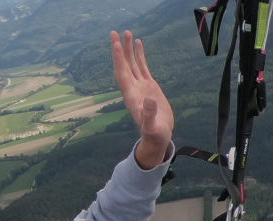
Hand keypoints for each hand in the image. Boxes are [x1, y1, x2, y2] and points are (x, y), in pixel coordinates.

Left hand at [111, 30, 173, 169]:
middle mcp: (132, 89)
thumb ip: (149, 114)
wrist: (159, 136)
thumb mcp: (152, 127)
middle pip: (123, 65)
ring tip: (126, 33)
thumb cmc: (154, 133)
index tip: (116, 45)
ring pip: (132, 64)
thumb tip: (149, 99)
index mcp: (130, 96)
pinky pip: (142, 67)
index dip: (118, 60)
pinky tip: (138, 44)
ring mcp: (140, 86)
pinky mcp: (149, 86)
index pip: (122, 75)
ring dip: (128, 49)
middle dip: (119, 49)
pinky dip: (139, 55)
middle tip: (114, 32)